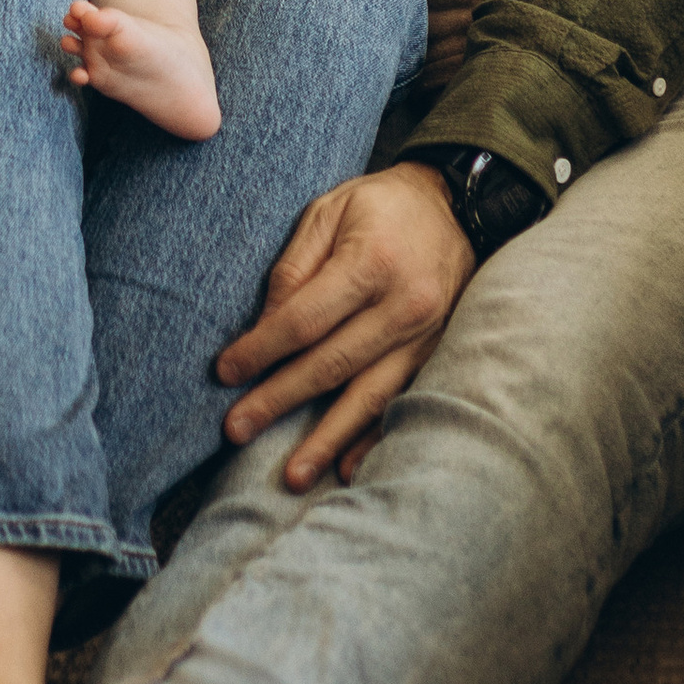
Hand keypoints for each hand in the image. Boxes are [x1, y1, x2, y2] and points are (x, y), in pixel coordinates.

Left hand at [215, 163, 472, 488]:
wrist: (458, 207)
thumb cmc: (382, 207)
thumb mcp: (329, 211)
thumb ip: (294, 267)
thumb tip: (264, 326)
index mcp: (372, 263)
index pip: (305, 320)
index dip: (261, 350)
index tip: (225, 372)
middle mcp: (404, 306)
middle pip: (331, 365)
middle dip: (279, 401)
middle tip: (236, 431)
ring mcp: (427, 337)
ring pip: (369, 397)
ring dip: (326, 440)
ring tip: (291, 476)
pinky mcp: (438, 355)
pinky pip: (403, 403)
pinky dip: (373, 440)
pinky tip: (345, 468)